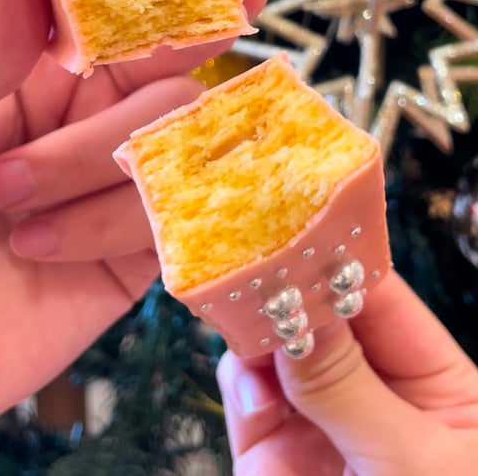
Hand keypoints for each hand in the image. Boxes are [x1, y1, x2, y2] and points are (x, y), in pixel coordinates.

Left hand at [0, 0, 272, 447]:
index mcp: (16, 59)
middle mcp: (71, 109)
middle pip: (167, 47)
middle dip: (207, 6)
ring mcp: (106, 179)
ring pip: (173, 134)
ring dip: (99, 164)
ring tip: (8, 206)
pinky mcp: (130, 253)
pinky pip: (174, 218)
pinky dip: (118, 226)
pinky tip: (43, 250)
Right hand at [217, 270, 477, 475]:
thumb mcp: (413, 462)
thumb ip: (349, 385)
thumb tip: (296, 306)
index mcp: (432, 380)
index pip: (380, 298)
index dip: (341, 258)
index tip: (301, 219)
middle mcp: (370, 390)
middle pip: (320, 317)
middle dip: (287, 287)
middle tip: (254, 251)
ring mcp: (317, 420)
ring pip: (274, 349)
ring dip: (256, 326)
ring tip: (241, 304)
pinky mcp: (271, 453)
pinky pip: (246, 396)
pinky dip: (238, 375)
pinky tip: (245, 372)